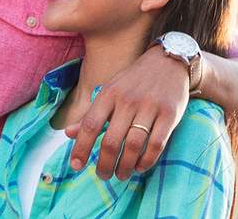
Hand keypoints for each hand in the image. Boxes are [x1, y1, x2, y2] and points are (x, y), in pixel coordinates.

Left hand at [67, 45, 189, 179]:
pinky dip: (147, 160)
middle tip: (103, 175)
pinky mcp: (169, 114)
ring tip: (121, 175)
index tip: (76, 166)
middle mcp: (127, 100)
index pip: (91, 125)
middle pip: (112, 141)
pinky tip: (140, 166)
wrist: (168, 61)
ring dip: (125, 166)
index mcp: (109, 94)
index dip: (81, 147)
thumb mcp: (110, 91)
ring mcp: (149, 107)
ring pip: (134, 146)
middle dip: (105, 164)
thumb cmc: (134, 80)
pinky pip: (156, 144)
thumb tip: (68, 133)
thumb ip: (90, 114)